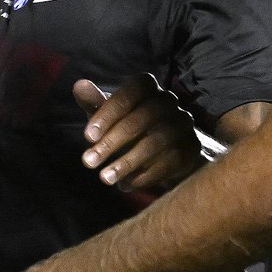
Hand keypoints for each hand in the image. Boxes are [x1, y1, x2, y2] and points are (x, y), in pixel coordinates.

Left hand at [75, 76, 205, 193]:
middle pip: (143, 118)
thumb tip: (79, 86)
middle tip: (88, 162)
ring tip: (105, 178)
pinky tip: (126, 185)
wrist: (170, 149)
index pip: (131, 92)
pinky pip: (171, 162)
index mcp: (149, 88)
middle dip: (112, 142)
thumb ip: (95, 102)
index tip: (87, 137)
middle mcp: (170, 102)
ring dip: (127, 162)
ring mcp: (184, 125)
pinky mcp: (192, 149)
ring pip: (157, 141)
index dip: (109, 112)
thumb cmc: (131, 127)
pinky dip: (145, 176)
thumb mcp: (110, 116)